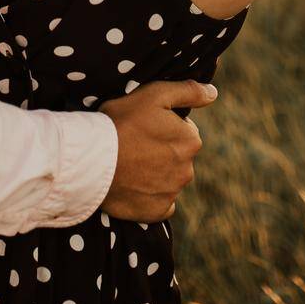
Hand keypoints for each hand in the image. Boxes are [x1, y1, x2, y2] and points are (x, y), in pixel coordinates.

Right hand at [98, 80, 217, 221]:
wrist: (92, 161)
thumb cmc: (121, 123)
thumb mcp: (154, 95)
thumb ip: (188, 91)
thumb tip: (213, 93)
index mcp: (191, 141)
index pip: (184, 130)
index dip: (162, 126)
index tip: (143, 126)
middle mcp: (187, 170)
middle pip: (177, 156)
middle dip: (162, 150)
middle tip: (134, 144)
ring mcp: (172, 193)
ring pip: (169, 179)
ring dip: (156, 173)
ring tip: (129, 164)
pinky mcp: (155, 212)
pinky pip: (161, 204)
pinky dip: (151, 197)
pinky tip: (135, 186)